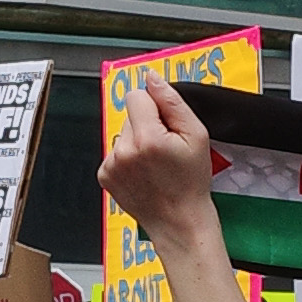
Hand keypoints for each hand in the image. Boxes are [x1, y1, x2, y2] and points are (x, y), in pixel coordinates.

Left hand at [95, 68, 220, 237]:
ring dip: (136, 142)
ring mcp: (111, 164)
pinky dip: (128, 158)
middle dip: (147, 125)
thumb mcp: (196, 136)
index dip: (154, 106)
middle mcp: (123, 151)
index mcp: (146, 138)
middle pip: (130, 115)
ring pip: (122, 133)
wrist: (179, 222)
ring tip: (155, 164)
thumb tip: (152, 78)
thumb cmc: (191, 183)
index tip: (166, 124)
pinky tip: (144, 173)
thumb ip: (172, 102)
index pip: (136, 95)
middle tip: (165, 149)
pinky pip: (115, 151)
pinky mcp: (105, 175)